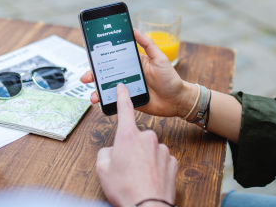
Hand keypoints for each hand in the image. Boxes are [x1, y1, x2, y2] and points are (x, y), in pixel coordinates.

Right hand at [81, 28, 197, 117]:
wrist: (177, 100)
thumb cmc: (170, 78)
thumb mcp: (160, 58)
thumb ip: (147, 44)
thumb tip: (134, 29)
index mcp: (133, 62)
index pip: (114, 57)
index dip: (101, 57)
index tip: (91, 56)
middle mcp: (128, 74)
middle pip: (106, 73)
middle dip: (94, 75)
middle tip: (86, 77)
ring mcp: (127, 88)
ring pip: (107, 88)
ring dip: (97, 90)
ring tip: (93, 95)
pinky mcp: (129, 101)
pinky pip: (115, 100)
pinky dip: (106, 101)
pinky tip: (101, 102)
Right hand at [96, 83, 177, 206]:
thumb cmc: (125, 190)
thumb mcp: (102, 169)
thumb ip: (106, 153)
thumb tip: (114, 151)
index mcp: (128, 136)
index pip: (124, 109)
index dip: (122, 96)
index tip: (121, 86)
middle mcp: (147, 138)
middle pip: (136, 138)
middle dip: (130, 150)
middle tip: (125, 169)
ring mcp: (162, 149)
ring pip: (149, 150)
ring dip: (144, 160)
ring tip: (138, 178)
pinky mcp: (173, 161)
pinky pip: (161, 160)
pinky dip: (156, 168)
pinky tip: (151, 180)